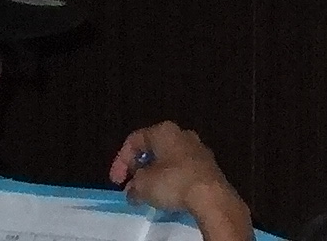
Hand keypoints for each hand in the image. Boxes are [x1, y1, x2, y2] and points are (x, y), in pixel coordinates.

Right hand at [110, 123, 249, 240]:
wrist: (210, 195)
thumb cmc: (173, 181)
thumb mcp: (143, 185)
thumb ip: (133, 185)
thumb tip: (133, 190)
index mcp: (164, 131)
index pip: (134, 140)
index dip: (120, 161)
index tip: (116, 182)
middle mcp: (182, 134)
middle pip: (153, 149)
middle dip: (139, 169)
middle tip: (131, 187)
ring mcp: (197, 149)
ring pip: (168, 160)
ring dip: (155, 176)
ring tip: (147, 194)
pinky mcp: (207, 166)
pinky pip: (182, 170)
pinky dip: (171, 181)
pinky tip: (167, 196)